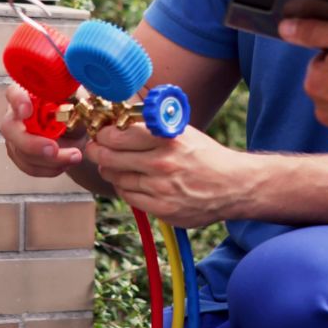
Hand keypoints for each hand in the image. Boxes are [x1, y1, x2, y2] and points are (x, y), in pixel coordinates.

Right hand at [0, 83, 84, 177]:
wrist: (77, 128)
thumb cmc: (74, 109)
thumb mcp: (78, 100)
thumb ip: (75, 99)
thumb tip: (81, 102)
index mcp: (27, 93)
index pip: (14, 92)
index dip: (18, 101)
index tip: (27, 110)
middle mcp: (16, 114)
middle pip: (10, 129)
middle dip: (31, 143)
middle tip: (54, 149)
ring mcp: (15, 137)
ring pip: (22, 153)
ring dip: (49, 160)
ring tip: (74, 156)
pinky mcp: (21, 155)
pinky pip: (30, 167)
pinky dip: (50, 168)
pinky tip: (66, 162)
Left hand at [85, 122, 244, 227]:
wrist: (233, 185)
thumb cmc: (205, 155)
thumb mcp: (182, 131)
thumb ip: (153, 125)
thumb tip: (119, 118)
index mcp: (167, 138)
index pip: (118, 135)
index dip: (102, 134)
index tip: (100, 133)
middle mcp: (162, 163)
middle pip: (110, 157)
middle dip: (97, 152)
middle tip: (95, 148)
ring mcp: (161, 188)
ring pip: (116, 178)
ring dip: (110, 171)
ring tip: (113, 165)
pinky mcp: (163, 209)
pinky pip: (129, 197)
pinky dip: (124, 188)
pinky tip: (130, 181)